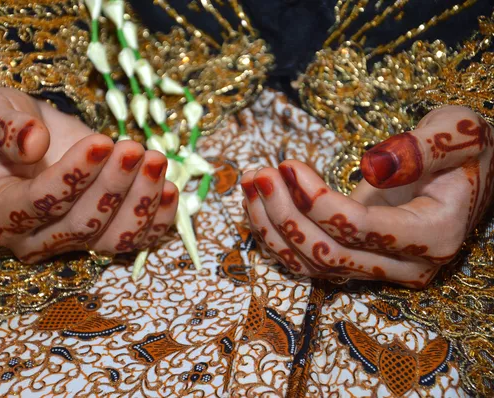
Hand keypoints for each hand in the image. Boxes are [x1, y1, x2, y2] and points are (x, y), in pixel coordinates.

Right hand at [0, 87, 177, 262]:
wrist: (24, 142)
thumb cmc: (0, 126)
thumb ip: (0, 127)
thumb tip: (33, 143)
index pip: (39, 202)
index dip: (73, 174)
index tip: (102, 141)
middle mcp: (32, 238)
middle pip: (81, 224)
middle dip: (113, 186)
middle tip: (135, 149)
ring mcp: (70, 243)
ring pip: (111, 238)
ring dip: (140, 203)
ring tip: (156, 162)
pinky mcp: (100, 237)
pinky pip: (133, 240)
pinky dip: (156, 219)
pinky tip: (170, 188)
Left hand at [242, 106, 493, 287]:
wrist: (464, 175)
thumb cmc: (463, 149)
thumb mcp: (458, 132)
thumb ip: (424, 147)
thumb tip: (373, 165)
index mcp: (435, 234)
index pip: (361, 228)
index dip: (317, 201)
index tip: (288, 165)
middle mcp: (406, 264)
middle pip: (330, 254)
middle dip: (285, 214)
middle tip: (258, 174)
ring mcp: (379, 268)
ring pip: (312, 264)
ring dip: (271, 226)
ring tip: (249, 182)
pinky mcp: (356, 261)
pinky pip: (308, 260)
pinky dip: (276, 235)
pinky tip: (256, 202)